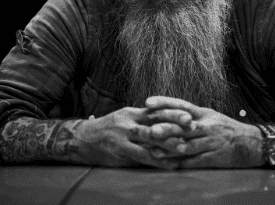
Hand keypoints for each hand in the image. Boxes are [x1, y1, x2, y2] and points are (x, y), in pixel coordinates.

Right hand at [75, 106, 191, 168]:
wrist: (82, 139)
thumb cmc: (108, 129)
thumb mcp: (125, 118)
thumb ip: (143, 119)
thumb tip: (167, 120)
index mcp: (132, 112)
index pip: (155, 110)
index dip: (173, 112)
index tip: (189, 114)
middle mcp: (128, 122)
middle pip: (154, 122)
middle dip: (174, 125)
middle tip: (192, 127)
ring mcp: (123, 137)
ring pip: (148, 139)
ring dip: (168, 144)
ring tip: (184, 148)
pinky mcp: (119, 151)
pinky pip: (141, 156)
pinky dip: (157, 161)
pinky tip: (170, 164)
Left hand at [144, 96, 263, 167]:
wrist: (252, 142)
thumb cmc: (226, 128)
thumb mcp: (210, 116)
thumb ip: (190, 115)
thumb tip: (167, 112)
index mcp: (204, 113)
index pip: (181, 104)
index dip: (164, 102)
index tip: (147, 102)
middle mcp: (206, 125)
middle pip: (182, 126)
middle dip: (164, 128)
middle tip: (148, 130)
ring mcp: (211, 141)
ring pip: (187, 144)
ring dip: (169, 148)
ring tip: (152, 150)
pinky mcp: (214, 157)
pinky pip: (195, 160)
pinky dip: (180, 163)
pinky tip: (168, 165)